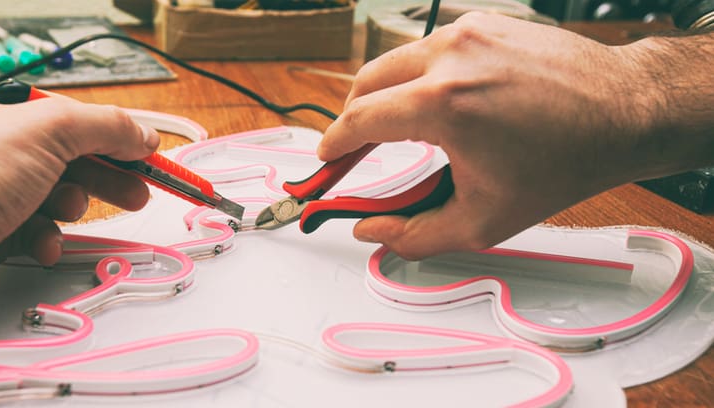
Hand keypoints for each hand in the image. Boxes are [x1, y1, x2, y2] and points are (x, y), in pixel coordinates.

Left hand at [0, 83, 159, 299]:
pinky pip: (29, 231)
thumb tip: (140, 131)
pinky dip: (43, 237)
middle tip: (137, 191)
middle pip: (63, 158)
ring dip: (67, 206)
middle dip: (103, 176)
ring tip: (68, 210)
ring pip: (48, 198)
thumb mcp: (50, 128)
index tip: (142, 152)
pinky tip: (41, 241)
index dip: (108, 134)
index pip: (65, 116)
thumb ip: (105, 126)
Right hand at [318, 12, 661, 259]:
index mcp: (442, 104)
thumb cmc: (565, 161)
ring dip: (385, 97)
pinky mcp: (484, 22)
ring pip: (395, 63)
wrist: (624, 113)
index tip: (326, 161)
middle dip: (352, 121)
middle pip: (365, 84)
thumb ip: (413, 235)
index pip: (358, 121)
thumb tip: (371, 232)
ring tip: (396, 131)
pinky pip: (430, 49)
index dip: (334, 147)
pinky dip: (420, 77)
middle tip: (352, 152)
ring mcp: (467, 32)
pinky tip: (437, 104)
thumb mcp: (483, 220)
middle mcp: (449, 57)